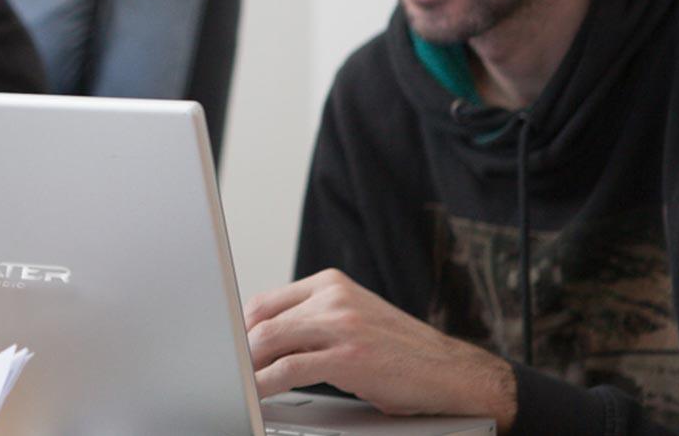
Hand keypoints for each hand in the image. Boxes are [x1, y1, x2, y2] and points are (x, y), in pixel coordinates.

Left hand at [244, 269, 514, 428]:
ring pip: (269, 341)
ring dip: (245, 367)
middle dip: (238, 349)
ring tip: (234, 384)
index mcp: (332, 283)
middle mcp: (334, 297)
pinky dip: (264, 384)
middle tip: (225, 371)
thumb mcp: (355, 320)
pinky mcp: (347, 356)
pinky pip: (288, 370)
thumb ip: (315, 321)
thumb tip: (265, 340)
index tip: (228, 348)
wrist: (453, 372)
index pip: (266, 300)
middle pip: (262, 319)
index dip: (240, 327)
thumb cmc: (401, 353)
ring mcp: (341, 324)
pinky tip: (256, 395)